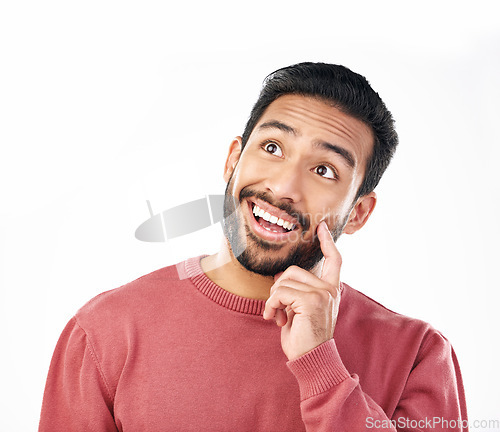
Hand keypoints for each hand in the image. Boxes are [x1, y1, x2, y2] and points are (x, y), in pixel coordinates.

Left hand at [263, 221, 341, 360]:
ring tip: (278, 316)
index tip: (321, 227)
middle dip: (279, 288)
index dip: (327, 242)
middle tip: (279, 309)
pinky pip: (280, 293)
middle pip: (294, 270)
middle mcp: (329, 290)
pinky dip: (271, 305)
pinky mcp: (311, 301)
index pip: (333, 260)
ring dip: (274, 299)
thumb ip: (296, 291)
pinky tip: (275, 320)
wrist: (311, 360)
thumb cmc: (303, 337)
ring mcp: (322, 294)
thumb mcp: (300, 309)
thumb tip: (279, 276)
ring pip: (284, 281)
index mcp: (330, 290)